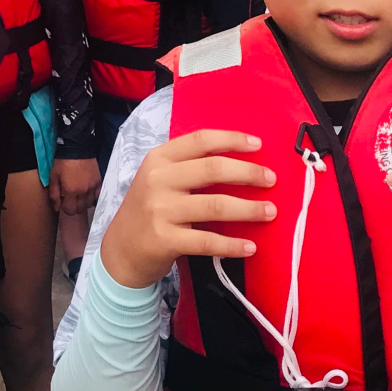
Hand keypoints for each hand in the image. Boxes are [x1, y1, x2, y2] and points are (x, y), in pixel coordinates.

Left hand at [49, 157, 101, 217]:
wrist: (77, 147)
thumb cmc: (62, 162)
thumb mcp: (53, 177)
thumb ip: (54, 194)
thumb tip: (57, 209)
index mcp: (70, 191)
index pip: (70, 211)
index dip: (66, 208)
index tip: (64, 202)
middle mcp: (83, 192)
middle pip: (80, 209)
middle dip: (74, 207)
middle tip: (71, 198)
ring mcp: (92, 187)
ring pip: (89, 204)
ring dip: (83, 202)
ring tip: (79, 195)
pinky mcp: (98, 182)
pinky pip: (97, 195)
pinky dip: (92, 196)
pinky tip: (87, 191)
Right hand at [98, 130, 274, 289]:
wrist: (120, 251)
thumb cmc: (148, 210)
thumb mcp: (159, 179)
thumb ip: (188, 167)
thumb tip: (238, 162)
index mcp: (159, 159)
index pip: (200, 141)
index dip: (232, 140)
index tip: (258, 145)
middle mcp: (158, 180)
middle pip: (212, 169)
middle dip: (248, 173)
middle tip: (271, 180)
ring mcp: (160, 210)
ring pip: (215, 205)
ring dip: (248, 209)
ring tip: (270, 212)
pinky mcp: (165, 240)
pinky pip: (207, 241)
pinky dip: (232, 245)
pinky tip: (250, 246)